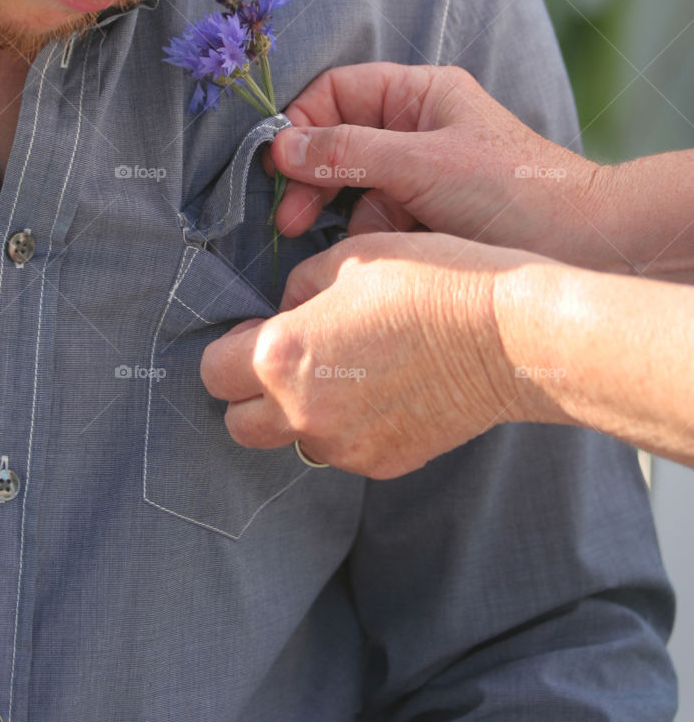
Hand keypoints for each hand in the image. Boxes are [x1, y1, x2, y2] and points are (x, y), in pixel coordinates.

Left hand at [200, 231, 555, 477]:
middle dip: (250, 392)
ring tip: (344, 369)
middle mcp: (304, 413)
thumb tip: (287, 308)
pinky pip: (343, 449)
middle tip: (287, 357)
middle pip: (238, 424)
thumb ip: (299, 288)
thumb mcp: (350, 258)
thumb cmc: (430, 281)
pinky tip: (382, 387)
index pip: (214, 371)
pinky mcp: (385, 463)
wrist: (508, 336)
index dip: (231, 346)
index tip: (258, 329)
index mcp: (283, 355)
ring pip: (292, 440)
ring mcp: (346, 446)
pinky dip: (347, 426)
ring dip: (300, 411)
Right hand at [264, 63, 610, 269]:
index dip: (303, 123)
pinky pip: (378, 221)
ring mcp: (421, 174)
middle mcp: (416, 127)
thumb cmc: (513, 190)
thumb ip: (350, 152)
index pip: (338, 92)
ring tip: (323, 244)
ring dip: (337, 212)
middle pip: (339, 140)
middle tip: (287, 218)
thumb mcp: (424, 165)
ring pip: (354, 187)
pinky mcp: (427, 217)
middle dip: (311, 176)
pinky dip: (367, 239)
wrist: (587, 246)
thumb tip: (281, 146)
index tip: (279, 166)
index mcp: (419, 94)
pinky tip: (372, 259)